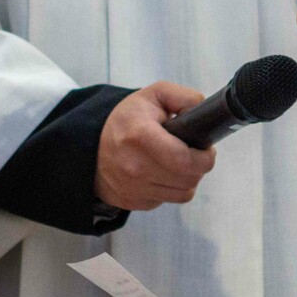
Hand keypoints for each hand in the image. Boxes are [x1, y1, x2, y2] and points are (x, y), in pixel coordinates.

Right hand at [95, 82, 216, 210]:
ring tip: (179, 163)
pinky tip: (161, 174)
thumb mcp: (154, 94)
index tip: (206, 149)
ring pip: (183, 193)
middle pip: (189, 179)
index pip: (185, 160)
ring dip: (187, 179)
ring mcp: (133, 188)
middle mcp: (135, 166)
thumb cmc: (127, 119)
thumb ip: (185, 97)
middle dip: (199, 166)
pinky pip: (167, 201)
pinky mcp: (132, 202)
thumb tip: (205, 115)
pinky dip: (170, 189)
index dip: (204, 157)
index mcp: (140, 136)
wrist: (90, 146)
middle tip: (193, 153)